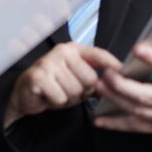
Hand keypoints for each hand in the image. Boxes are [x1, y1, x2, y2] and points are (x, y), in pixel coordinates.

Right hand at [5, 43, 120, 127]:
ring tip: (57, 92)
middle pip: (89, 79)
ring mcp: (49, 62)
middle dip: (82, 91)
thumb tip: (116, 79)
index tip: (125, 72)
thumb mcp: (76, 78)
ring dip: (68, 98)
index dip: (113, 65)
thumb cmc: (54, 86)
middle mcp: (62, 52)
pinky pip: (61, 97)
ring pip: (75, 90)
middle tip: (67, 89)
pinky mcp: (39, 76)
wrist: (26, 94)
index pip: (99, 54)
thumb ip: (93, 76)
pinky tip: (48, 95)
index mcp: (73, 49)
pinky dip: (56, 102)